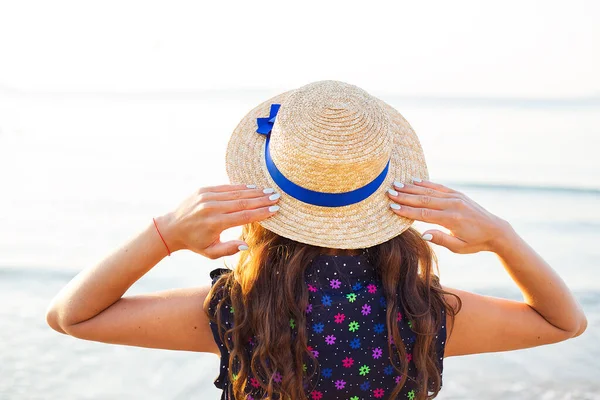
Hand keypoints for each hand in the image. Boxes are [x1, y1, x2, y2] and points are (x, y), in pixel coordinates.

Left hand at [156, 184, 280, 258]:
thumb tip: (247, 245)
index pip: (244, 216)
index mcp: (215, 223)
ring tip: (269, 191)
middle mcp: (212, 208)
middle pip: (243, 202)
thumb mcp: (210, 252)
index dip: (261, 213)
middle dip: (262, 199)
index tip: (275, 210)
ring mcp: (207, 196)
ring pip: (236, 193)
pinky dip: (240, 187)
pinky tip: (253, 187)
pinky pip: (226, 187)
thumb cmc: (195, 243)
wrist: (172, 228)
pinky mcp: (204, 190)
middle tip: (277, 197)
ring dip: (254, 192)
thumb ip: (229, 249)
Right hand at [387, 179, 511, 253]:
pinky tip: (414, 180)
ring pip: (429, 191)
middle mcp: (453, 205)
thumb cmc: (475, 242)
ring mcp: (456, 197)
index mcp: (451, 219)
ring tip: (396, 184)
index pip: (424, 213)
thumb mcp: (458, 247)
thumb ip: (440, 239)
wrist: (495, 230)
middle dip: (404, 196)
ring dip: (411, 188)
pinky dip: (425, 183)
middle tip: (389, 192)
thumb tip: (422, 234)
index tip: (392, 207)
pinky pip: (438, 187)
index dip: (407, 210)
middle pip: (423, 199)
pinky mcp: (458, 194)